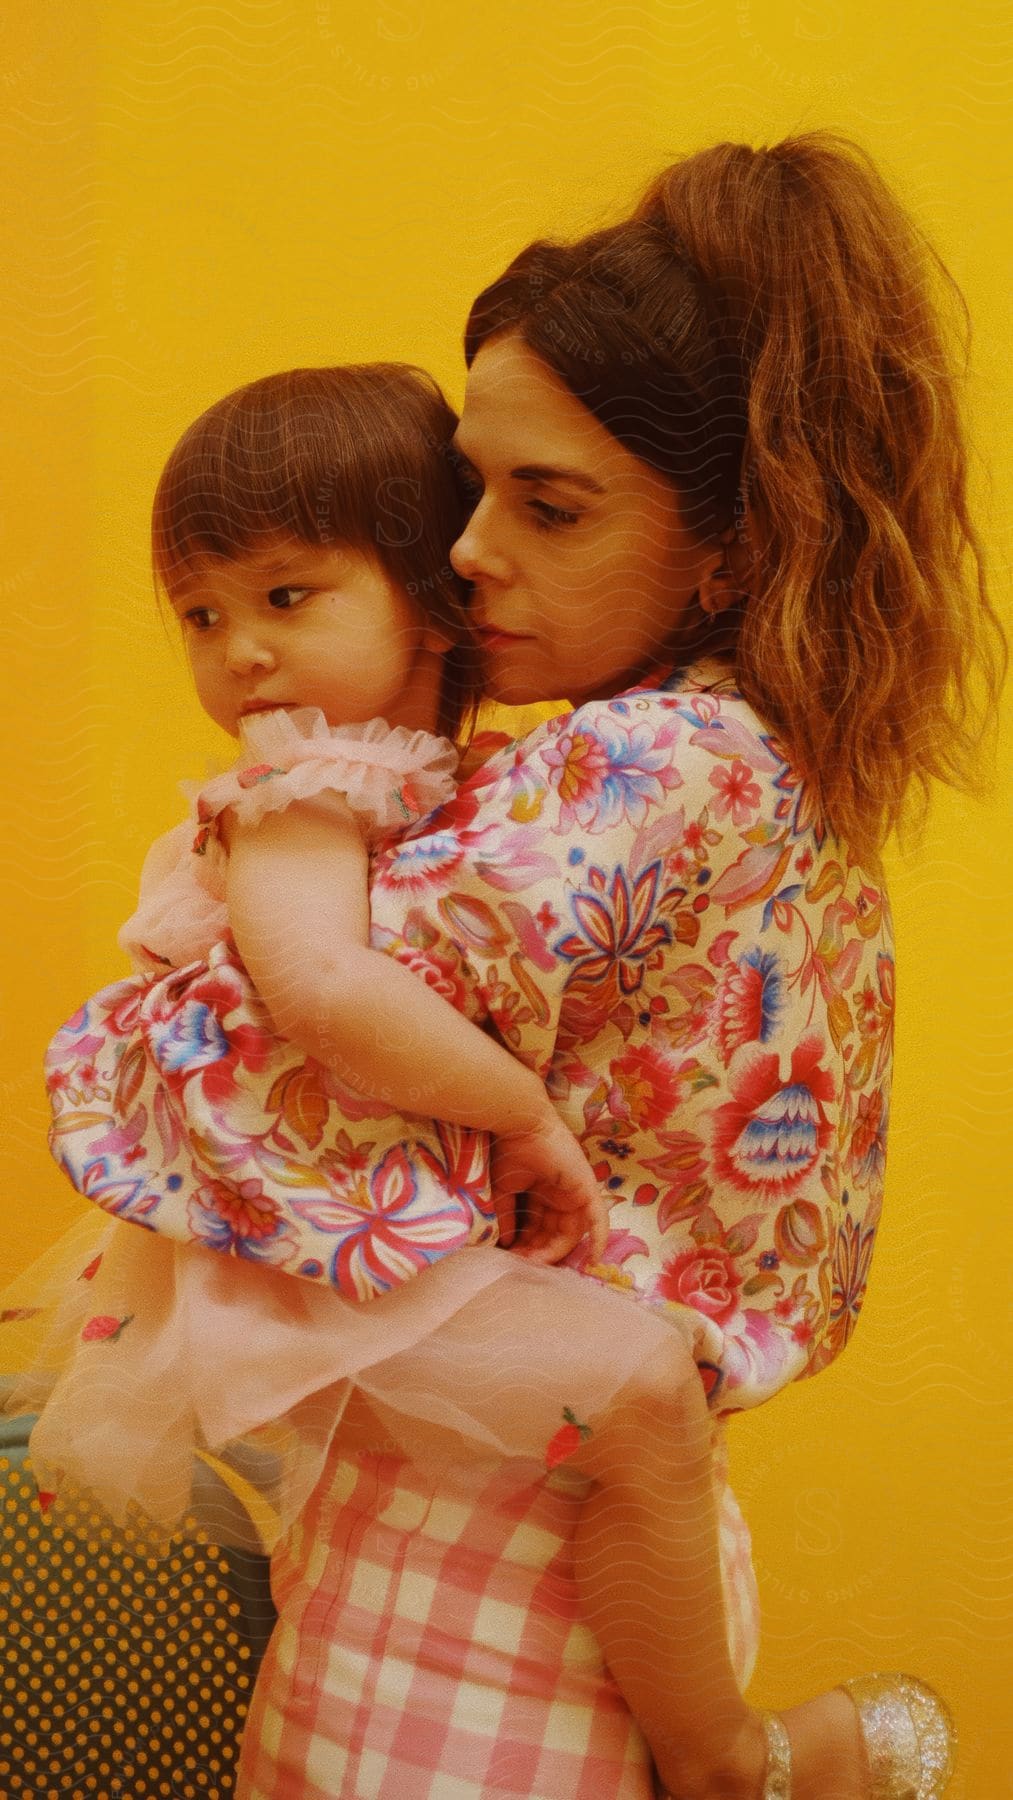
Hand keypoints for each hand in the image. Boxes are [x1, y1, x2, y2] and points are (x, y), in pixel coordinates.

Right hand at [490, 1110, 609, 1265]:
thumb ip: (506, 1217)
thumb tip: (506, 1243)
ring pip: (571, 1231)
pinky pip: (598, 1219)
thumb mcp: (504, 1190)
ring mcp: (576, 1192)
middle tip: (521, 1263)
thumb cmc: (509, 1151)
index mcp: (543, 1193)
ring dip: (555, 1250)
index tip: (511, 1257)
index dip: (526, 1244)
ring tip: (535, 1262)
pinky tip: (594, 1260)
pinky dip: (599, 1239)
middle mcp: (561, 1195)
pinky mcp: (587, 1188)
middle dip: (538, 1250)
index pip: (538, 1227)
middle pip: (554, 1232)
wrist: (518, 1125)